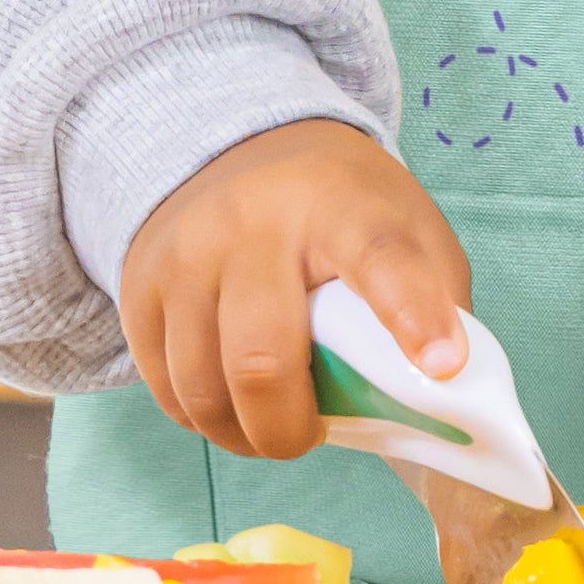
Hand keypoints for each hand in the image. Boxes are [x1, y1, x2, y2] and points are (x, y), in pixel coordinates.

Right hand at [118, 117, 468, 462]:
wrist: (241, 147)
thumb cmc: (342, 208)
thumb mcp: (406, 226)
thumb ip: (433, 298)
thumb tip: (442, 396)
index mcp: (343, 203)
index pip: (381, 258)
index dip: (412, 314)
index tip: (443, 365)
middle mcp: (256, 221)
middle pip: (264, 358)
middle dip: (289, 429)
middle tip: (309, 437)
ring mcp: (188, 252)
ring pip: (203, 388)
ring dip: (242, 435)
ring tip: (271, 428)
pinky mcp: (140, 285)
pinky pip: (166, 389)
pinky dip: (203, 418)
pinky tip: (230, 403)